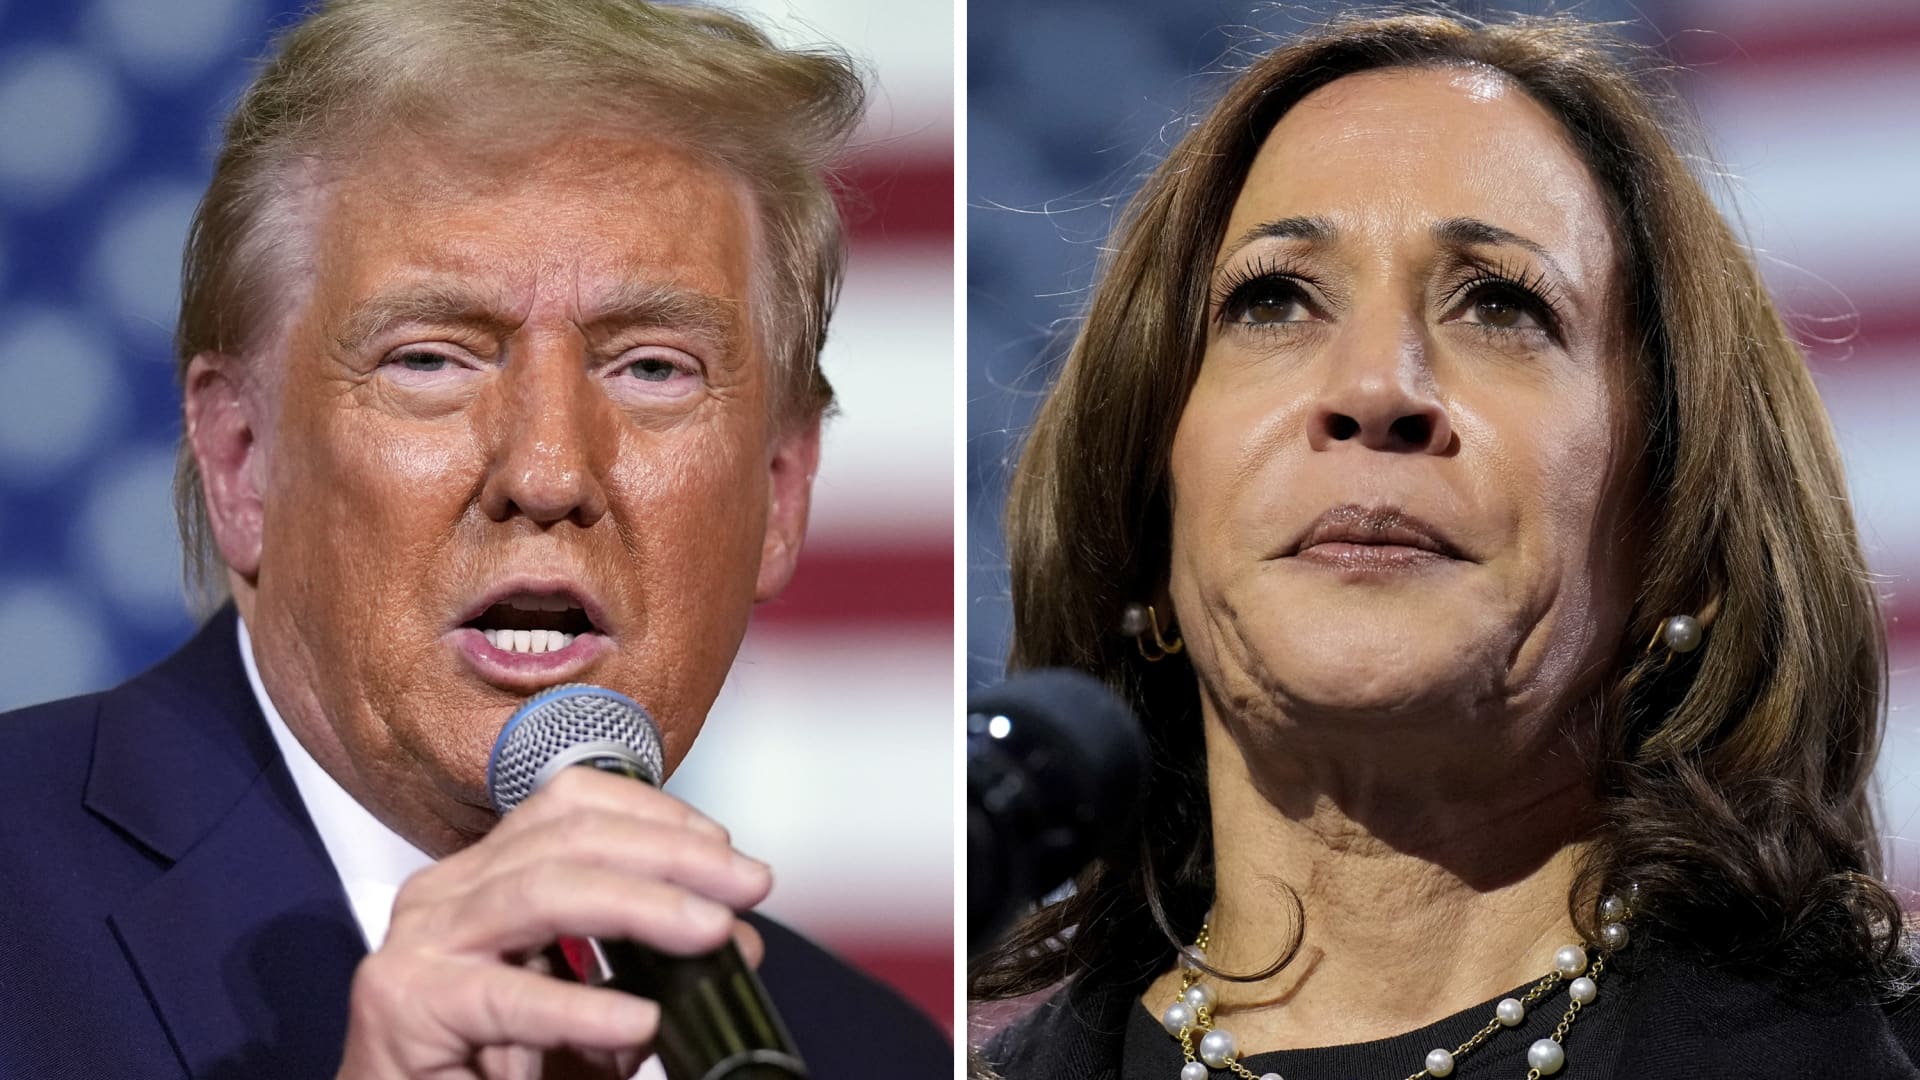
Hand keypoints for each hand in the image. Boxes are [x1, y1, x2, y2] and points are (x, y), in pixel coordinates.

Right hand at [336, 768, 771, 1079]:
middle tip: (747, 884)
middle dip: (671, 853)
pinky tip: (637, 1021)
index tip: (726, 850)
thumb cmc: (493, 1072)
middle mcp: (445, 894)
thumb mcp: (588, 1007)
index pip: (571, 804)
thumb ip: (650, 967)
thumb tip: (739, 941)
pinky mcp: (406, 1007)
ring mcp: (420, 944)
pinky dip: (582, 1007)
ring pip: (543, 890)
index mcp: (484, 876)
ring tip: (711, 932)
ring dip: (642, 905)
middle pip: (568, 836)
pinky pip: (510, 997)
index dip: (656, 814)